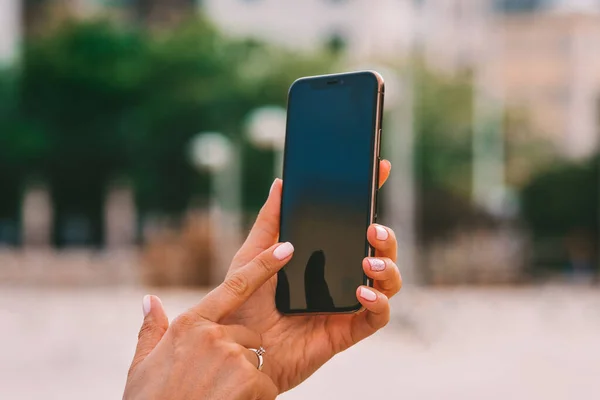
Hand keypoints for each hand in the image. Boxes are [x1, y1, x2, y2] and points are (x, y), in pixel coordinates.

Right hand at [123, 242, 295, 399]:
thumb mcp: (143, 365)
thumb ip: (152, 330)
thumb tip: (149, 301)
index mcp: (190, 324)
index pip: (235, 285)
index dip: (264, 265)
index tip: (286, 248)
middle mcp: (212, 335)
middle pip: (248, 335)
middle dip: (239, 357)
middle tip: (214, 383)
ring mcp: (232, 355)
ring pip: (255, 361)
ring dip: (244, 381)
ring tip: (218, 397)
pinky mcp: (250, 379)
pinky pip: (263, 384)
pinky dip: (253, 398)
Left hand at [224, 160, 401, 392]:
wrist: (234, 352)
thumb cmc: (242, 305)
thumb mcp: (251, 257)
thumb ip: (269, 223)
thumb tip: (280, 183)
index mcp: (323, 256)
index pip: (353, 225)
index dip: (369, 198)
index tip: (380, 169)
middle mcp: (340, 277)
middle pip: (380, 251)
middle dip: (386, 236)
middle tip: (371, 229)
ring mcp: (347, 303)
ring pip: (389, 282)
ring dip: (388, 267)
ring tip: (370, 261)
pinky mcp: (347, 331)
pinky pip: (377, 317)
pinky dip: (378, 303)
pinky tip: (362, 291)